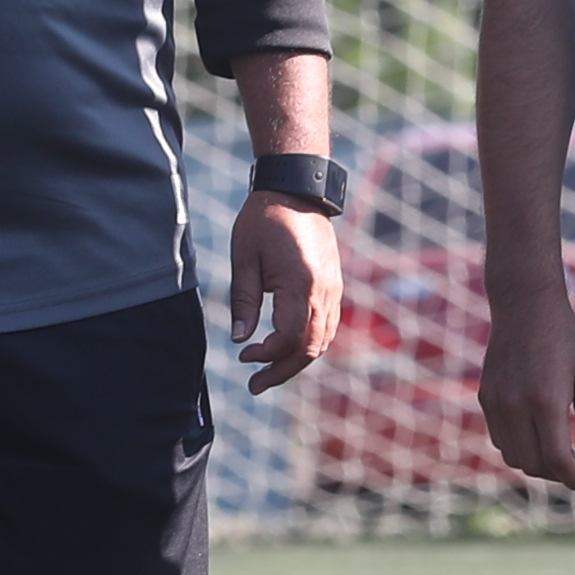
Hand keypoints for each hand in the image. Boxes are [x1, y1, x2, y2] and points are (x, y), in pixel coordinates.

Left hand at [229, 192, 341, 395]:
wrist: (297, 190)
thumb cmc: (264, 219)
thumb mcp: (244, 258)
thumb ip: (244, 301)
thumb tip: (240, 338)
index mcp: (301, 283)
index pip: (290, 337)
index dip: (267, 355)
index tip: (243, 354)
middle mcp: (324, 291)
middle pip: (310, 348)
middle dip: (282, 371)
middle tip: (255, 385)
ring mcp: (333, 289)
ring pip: (323, 340)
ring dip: (297, 361)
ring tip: (268, 373)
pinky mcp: (334, 285)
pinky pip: (327, 326)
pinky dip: (309, 344)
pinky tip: (287, 349)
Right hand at [479, 285, 574, 489]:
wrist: (523, 303)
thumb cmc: (562, 336)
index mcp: (545, 400)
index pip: (557, 459)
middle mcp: (515, 406)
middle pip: (534, 464)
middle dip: (559, 475)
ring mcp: (496, 402)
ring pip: (514, 456)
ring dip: (537, 464)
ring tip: (560, 453)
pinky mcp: (485, 397)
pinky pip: (500, 439)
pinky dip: (519, 448)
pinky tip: (538, 436)